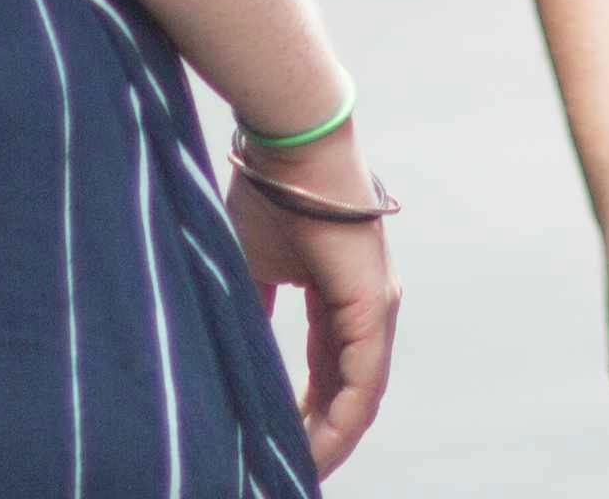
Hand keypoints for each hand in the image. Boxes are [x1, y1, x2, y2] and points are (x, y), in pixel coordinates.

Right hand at [232, 125, 398, 473]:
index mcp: (340, 296)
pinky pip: (363, 383)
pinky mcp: (373, 306)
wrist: (290, 143)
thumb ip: (251, 309)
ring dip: (330, 440)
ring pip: (359, 397)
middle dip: (317, 436)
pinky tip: (316, 451)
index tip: (276, 443)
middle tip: (287, 472)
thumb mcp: (251, 264)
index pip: (328, 370)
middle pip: (346, 391)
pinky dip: (341, 422)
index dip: (305, 411)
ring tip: (300, 473)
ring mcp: (376, 307)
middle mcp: (368, 306)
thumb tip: (232, 352)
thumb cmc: (269, 190)